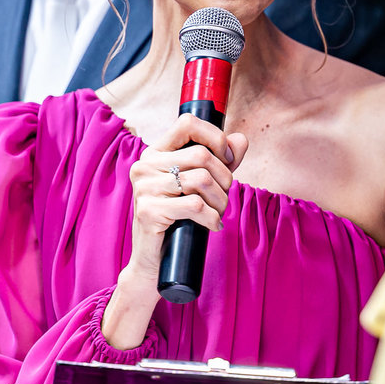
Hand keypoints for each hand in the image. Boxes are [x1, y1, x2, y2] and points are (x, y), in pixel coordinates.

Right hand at [124, 113, 248, 282]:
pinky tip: (212, 225)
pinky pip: (195, 205)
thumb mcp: (203, 185)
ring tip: (217, 212)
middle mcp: (145, 165)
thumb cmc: (180, 219)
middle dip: (225, 179)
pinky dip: (212, 217)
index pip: (187, 123)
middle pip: (202, 155)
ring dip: (220, 201)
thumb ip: (222, 160)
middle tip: (224, 198)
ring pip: (201, 180)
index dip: (215, 137)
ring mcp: (144, 188)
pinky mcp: (148, 211)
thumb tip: (240, 140)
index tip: (226, 159)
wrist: (155, 260)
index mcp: (156, 153)